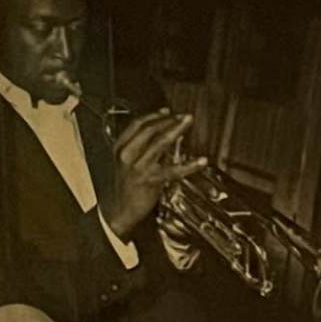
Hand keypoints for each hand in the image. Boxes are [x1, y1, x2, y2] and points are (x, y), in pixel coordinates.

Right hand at [103, 108, 201, 241]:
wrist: (119, 210)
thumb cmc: (126, 186)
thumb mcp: (126, 163)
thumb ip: (140, 148)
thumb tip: (161, 135)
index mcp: (120, 148)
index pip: (136, 125)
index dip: (153, 116)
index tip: (166, 111)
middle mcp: (127, 155)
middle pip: (149, 130)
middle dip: (168, 120)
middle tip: (184, 116)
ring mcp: (138, 167)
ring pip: (159, 142)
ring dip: (176, 130)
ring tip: (188, 124)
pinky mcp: (150, 180)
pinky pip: (173, 170)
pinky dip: (189, 165)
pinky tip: (200, 161)